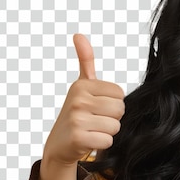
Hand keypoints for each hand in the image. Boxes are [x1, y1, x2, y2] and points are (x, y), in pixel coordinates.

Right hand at [42, 34, 124, 167]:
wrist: (59, 144)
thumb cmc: (76, 113)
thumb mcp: (81, 86)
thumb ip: (85, 61)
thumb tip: (79, 35)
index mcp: (82, 85)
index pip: (120, 94)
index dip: (112, 104)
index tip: (97, 107)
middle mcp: (78, 99)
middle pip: (120, 109)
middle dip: (112, 118)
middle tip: (95, 121)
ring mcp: (77, 119)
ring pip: (115, 126)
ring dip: (107, 132)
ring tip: (91, 130)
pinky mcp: (78, 138)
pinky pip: (108, 140)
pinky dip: (101, 144)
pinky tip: (88, 141)